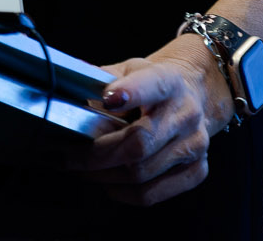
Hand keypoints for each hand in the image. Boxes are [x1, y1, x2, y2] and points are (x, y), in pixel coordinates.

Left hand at [68, 38, 235, 205]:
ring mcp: (195, 145)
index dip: (131, 92)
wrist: (190, 94)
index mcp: (168, 81)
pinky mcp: (197, 171)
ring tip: (79, 169)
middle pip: (139, 143)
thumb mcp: (127, 69)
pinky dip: (121, 193)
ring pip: (141, 174)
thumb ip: (100, 80)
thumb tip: (66, 87)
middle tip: (65, 156)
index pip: (152, 86)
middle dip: (95, 155)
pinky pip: (151, 194)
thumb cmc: (148, 84)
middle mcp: (186, 114)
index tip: (108, 99)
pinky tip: (106, 181)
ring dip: (102, 175)